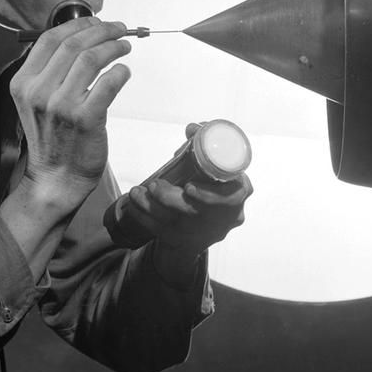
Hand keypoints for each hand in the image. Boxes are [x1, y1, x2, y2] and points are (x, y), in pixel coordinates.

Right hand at [9, 17, 132, 214]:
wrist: (56, 178)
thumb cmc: (53, 138)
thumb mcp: (37, 101)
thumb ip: (51, 72)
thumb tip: (83, 39)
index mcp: (23, 83)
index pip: (49, 39)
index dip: (77, 25)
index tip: (96, 22)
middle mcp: (38, 91)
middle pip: (73, 44)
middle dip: (101, 30)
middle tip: (119, 30)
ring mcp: (61, 105)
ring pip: (91, 58)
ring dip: (114, 47)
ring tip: (124, 47)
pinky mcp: (85, 118)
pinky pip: (108, 83)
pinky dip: (120, 72)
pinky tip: (124, 72)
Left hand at [121, 123, 253, 261]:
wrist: (206, 226)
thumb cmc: (214, 186)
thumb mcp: (217, 168)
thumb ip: (206, 146)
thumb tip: (193, 128)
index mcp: (237, 194)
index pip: (230, 198)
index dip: (210, 195)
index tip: (188, 187)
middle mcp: (224, 218)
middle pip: (197, 214)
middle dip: (172, 200)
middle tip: (153, 186)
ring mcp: (204, 233)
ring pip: (176, 223)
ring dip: (151, 206)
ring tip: (136, 192)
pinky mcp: (184, 242)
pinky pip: (160, 231)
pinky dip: (144, 216)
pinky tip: (134, 204)